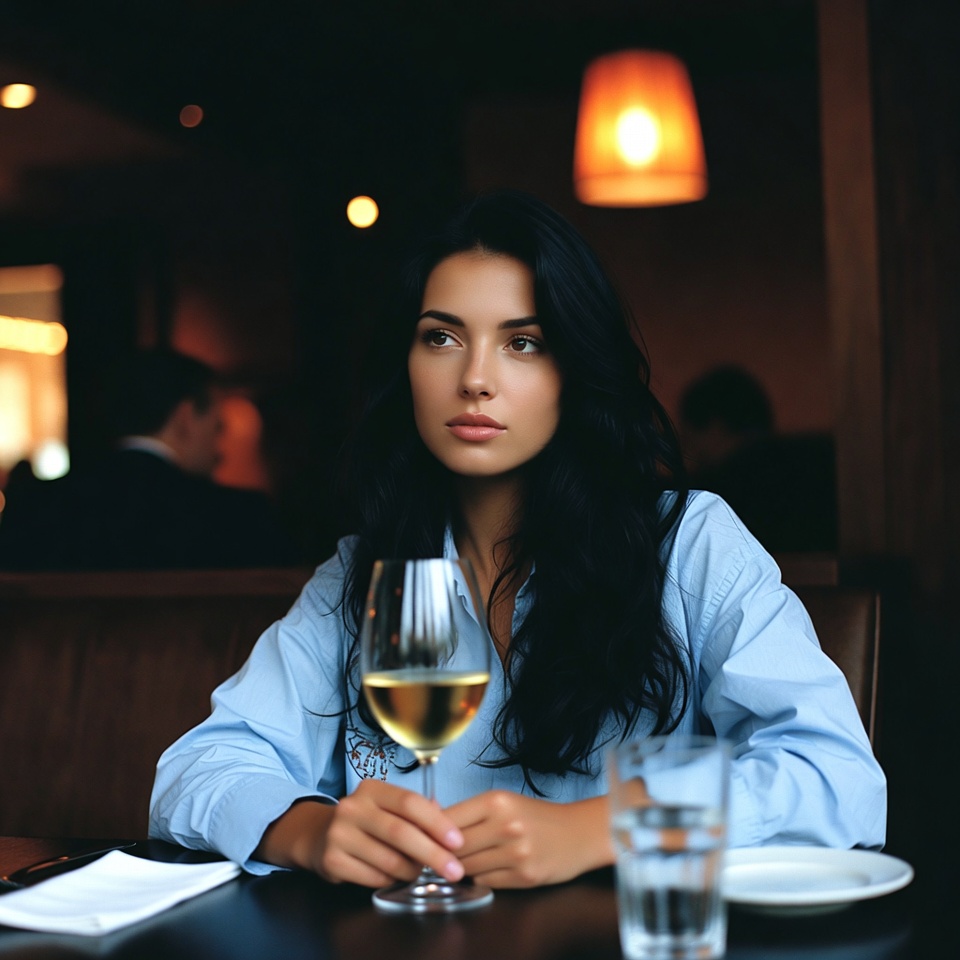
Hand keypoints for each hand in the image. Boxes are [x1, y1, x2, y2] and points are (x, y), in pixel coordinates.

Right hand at [256, 780, 465, 887]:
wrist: (318, 835)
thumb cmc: (365, 821)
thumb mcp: (387, 807)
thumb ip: (417, 811)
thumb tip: (449, 820)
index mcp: (372, 789)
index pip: (410, 802)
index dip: (437, 822)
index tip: (458, 841)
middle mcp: (353, 807)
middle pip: (401, 832)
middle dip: (433, 854)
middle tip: (454, 870)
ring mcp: (339, 834)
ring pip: (389, 860)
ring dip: (412, 871)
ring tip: (419, 872)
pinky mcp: (332, 860)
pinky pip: (374, 878)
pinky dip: (391, 880)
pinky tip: (393, 876)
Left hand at [445, 791, 613, 887]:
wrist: (578, 832)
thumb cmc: (534, 816)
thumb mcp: (502, 802)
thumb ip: (468, 812)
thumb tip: (430, 816)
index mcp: (496, 801)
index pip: (447, 820)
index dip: (432, 831)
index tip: (427, 836)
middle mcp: (505, 825)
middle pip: (454, 847)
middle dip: (445, 853)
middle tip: (443, 853)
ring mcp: (516, 853)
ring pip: (467, 867)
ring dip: (462, 866)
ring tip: (470, 858)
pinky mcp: (525, 876)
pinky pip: (485, 881)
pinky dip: (482, 876)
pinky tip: (491, 866)